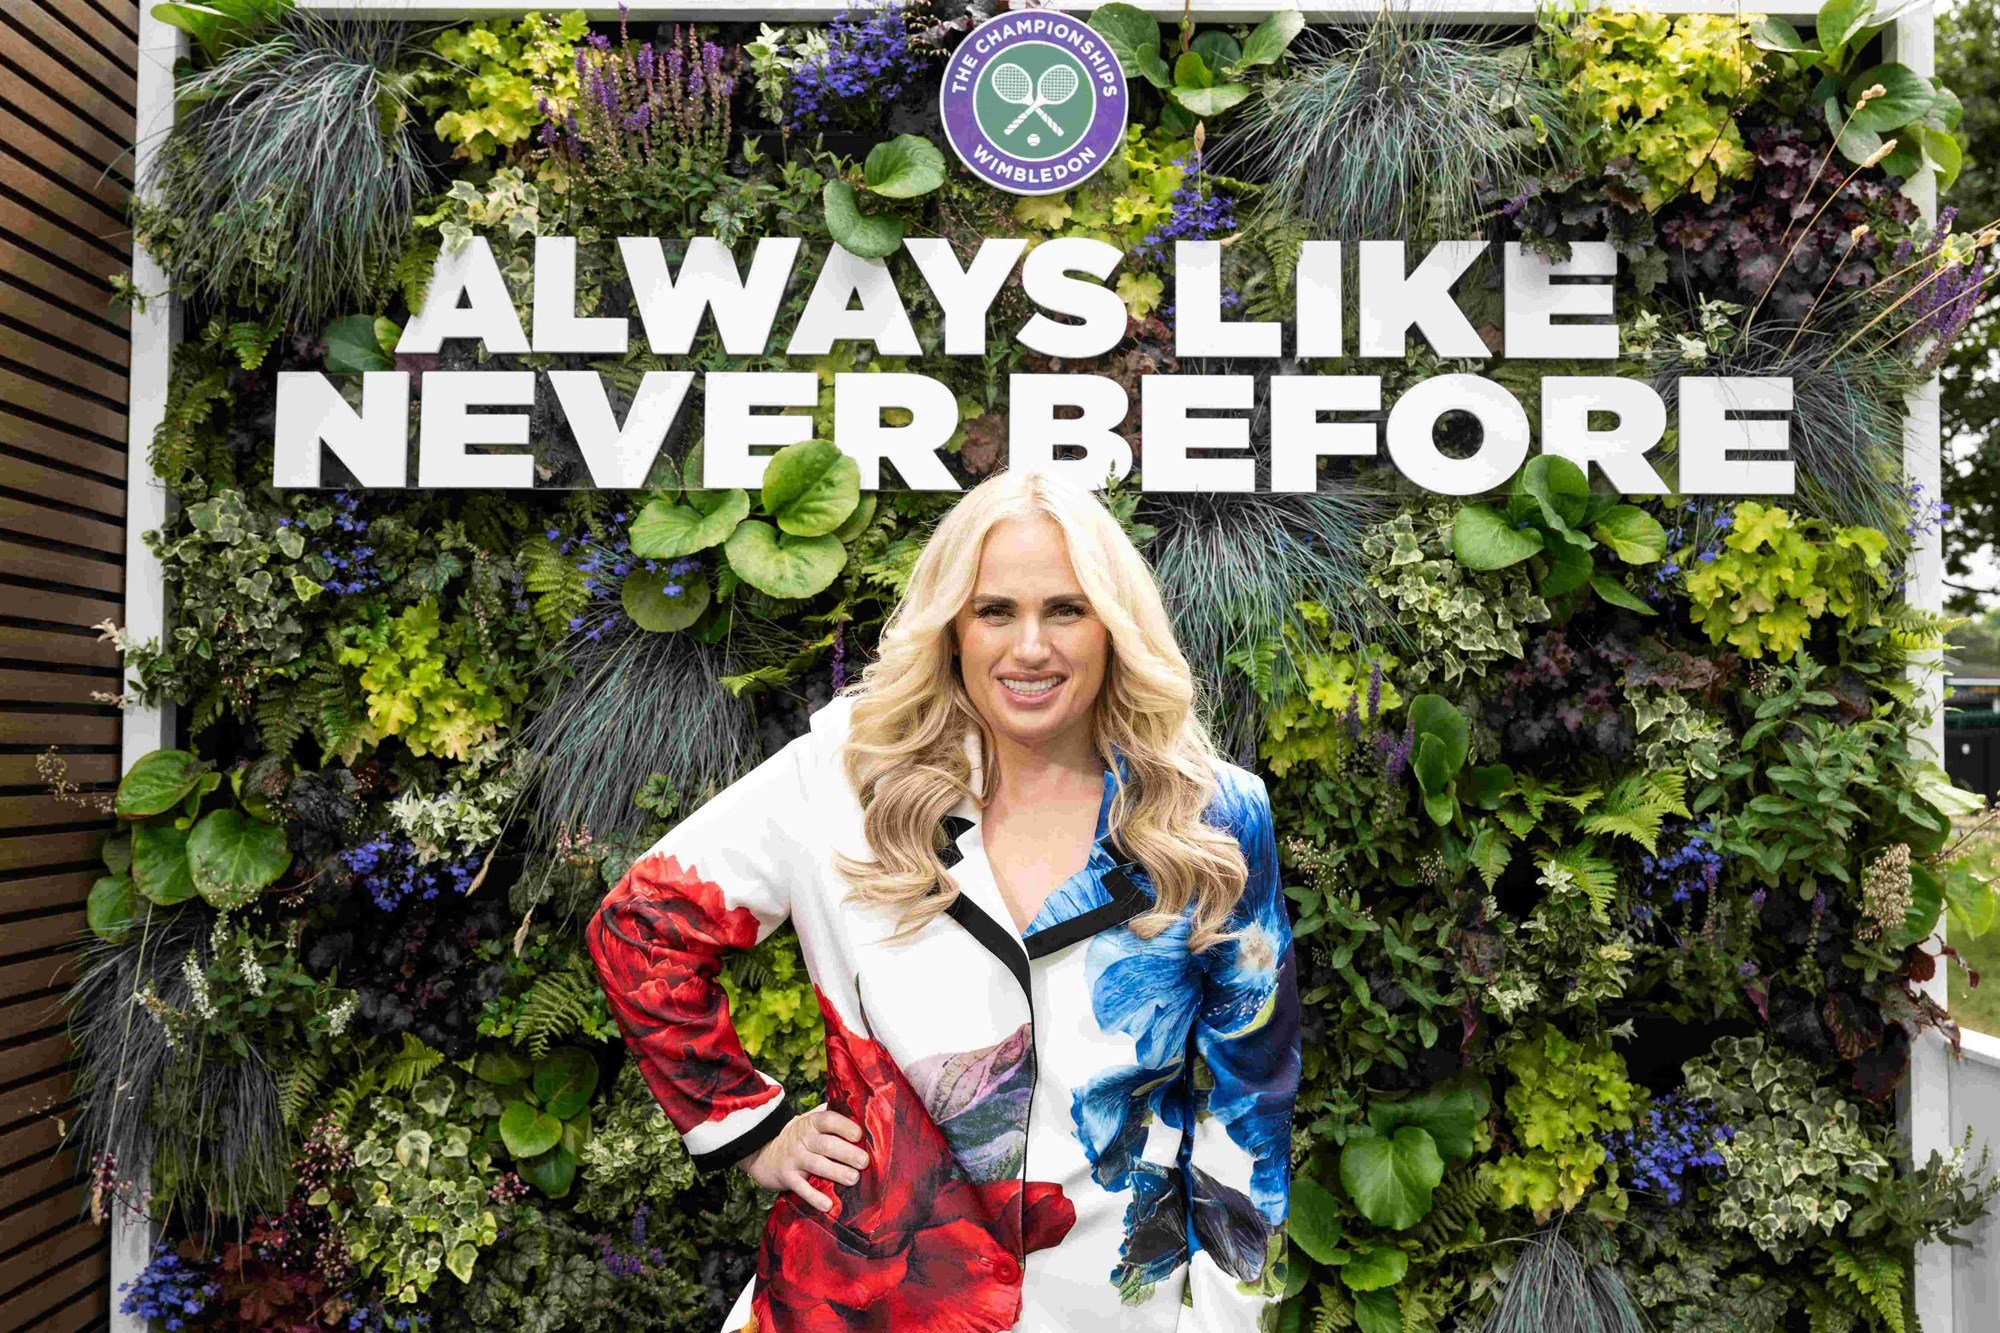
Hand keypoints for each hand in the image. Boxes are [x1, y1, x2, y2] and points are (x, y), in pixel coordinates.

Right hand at [738, 1104, 869, 1211]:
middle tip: (864, 1161)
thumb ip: (830, 1114)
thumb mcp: (809, 1120)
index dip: (843, 1126)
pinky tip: (827, 1205)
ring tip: (853, 1178)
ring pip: (817, 1165)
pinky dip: (814, 1197)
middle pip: (826, 1145)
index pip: (828, 1120)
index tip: (858, 1135)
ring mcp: (794, 1158)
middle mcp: (803, 1139)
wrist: (764, 1152)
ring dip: (836, 1172)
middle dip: (846, 1153)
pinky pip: (801, 1188)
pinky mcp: (787, 1177)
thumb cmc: (799, 1136)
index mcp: (811, 1123)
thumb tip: (858, 1108)